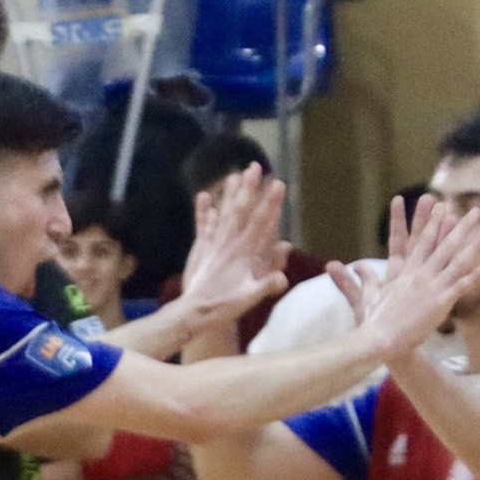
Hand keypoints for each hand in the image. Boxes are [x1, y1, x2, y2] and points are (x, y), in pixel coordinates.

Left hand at [178, 164, 289, 325]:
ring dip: (230, 193)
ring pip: (224, 213)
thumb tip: (284, 278)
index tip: (278, 184)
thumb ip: (266, 285)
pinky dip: (204, 211)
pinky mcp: (203, 249)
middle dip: (250, 188)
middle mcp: (229, 243)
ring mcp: (215, 244)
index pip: (260, 223)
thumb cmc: (225, 306)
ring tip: (234, 174)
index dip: (270, 203)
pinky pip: (204, 226)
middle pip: (241, 210)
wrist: (195, 312)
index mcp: (243, 252)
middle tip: (255, 167)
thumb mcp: (249, 298)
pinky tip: (205, 197)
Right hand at [333, 194, 479, 360]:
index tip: (434, 202)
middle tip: (474, 210)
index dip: (425, 219)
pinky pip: (462, 284)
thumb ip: (358, 280)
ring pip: (456, 259)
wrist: (380, 341)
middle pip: (442, 243)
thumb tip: (341, 266)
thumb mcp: (365, 297)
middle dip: (459, 225)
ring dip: (474, 243)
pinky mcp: (440, 302)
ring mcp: (430, 286)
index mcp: (402, 271)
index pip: (416, 238)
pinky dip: (476, 274)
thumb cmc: (372, 321)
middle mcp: (418, 273)